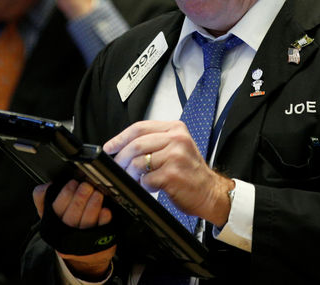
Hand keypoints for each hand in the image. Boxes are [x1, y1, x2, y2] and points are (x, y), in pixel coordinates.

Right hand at [33, 180, 115, 279]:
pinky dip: (103, 219)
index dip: (65, 193)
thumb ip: (44, 199)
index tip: (73, 182)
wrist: (83, 257)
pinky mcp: (99, 244)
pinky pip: (101, 231)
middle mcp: (66, 234)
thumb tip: (47, 185)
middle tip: (87, 186)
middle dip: (80, 197)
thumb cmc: (66, 229)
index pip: (55, 208)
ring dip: (92, 205)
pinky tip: (105, 211)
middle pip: (71, 215)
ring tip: (97, 194)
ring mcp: (82, 241)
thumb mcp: (50, 215)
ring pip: (86, 222)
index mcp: (52, 225)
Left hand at [104, 120, 233, 227]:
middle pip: (136, 144)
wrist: (210, 191)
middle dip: (122, 158)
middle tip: (118, 168)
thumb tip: (123, 146)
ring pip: (139, 163)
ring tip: (136, 179)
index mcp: (176, 128)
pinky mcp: (172, 175)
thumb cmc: (190, 171)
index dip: (120, 138)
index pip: (139, 127)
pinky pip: (146, 180)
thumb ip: (155, 141)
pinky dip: (144, 186)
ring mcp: (175, 156)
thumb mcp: (177, 147)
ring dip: (132, 174)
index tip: (110, 147)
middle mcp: (177, 139)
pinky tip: (151, 187)